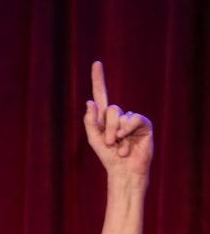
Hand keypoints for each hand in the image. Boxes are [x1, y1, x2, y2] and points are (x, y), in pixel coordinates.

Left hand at [83, 61, 153, 183]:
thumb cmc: (107, 156)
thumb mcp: (94, 139)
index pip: (100, 94)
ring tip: (118, 147)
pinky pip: (134, 119)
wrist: (124, 169)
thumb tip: (89, 102)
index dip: (98, 79)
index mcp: (104, 117)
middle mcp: (118, 115)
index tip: (96, 63)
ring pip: (120, 115)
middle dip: (107, 128)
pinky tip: (127, 141)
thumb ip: (90, 121)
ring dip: (116, 133)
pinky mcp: (144, 124)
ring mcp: (131, 119)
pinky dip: (128, 129)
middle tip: (110, 143)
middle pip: (110, 109)